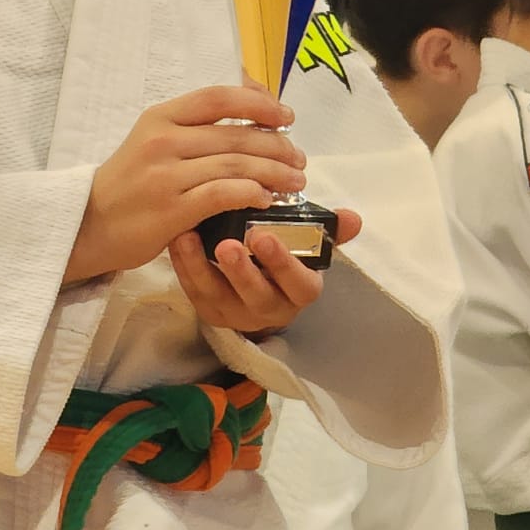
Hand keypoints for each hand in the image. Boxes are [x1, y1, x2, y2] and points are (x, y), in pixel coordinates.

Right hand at [65, 86, 309, 285]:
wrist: (89, 224)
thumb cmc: (129, 183)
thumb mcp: (152, 141)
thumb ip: (192, 128)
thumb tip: (249, 113)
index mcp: (160, 116)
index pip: (218, 97)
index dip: (259, 103)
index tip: (286, 116)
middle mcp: (162, 139)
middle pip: (234, 134)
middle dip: (276, 145)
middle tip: (298, 158)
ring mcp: (166, 174)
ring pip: (234, 164)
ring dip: (273, 172)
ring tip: (295, 181)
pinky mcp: (171, 208)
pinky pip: (222, 194)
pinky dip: (251, 193)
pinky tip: (267, 199)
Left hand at [168, 209, 363, 334]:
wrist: (254, 288)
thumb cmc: (281, 258)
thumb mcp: (306, 245)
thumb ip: (325, 231)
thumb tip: (353, 218)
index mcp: (299, 290)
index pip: (300, 285)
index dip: (284, 264)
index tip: (266, 236)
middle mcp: (269, 307)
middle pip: (257, 296)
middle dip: (242, 271)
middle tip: (228, 243)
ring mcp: (234, 312)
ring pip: (217, 295)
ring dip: (201, 266)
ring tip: (191, 237)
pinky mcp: (207, 309)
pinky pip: (192, 290)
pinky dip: (182, 265)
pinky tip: (176, 238)